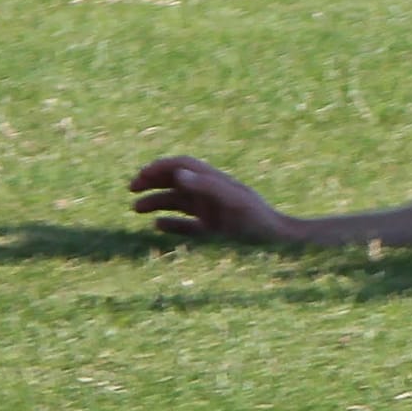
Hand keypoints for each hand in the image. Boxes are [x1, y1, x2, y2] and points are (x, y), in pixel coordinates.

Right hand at [128, 156, 299, 243]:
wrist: (281, 245)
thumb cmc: (258, 221)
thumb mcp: (233, 202)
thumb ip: (207, 186)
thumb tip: (178, 174)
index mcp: (215, 182)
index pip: (184, 165)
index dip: (161, 167)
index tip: (140, 176)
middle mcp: (211, 194)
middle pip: (177, 181)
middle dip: (153, 181)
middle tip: (131, 189)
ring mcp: (212, 212)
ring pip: (178, 202)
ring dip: (156, 202)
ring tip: (135, 209)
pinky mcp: (214, 232)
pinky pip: (187, 225)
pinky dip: (171, 224)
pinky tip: (156, 227)